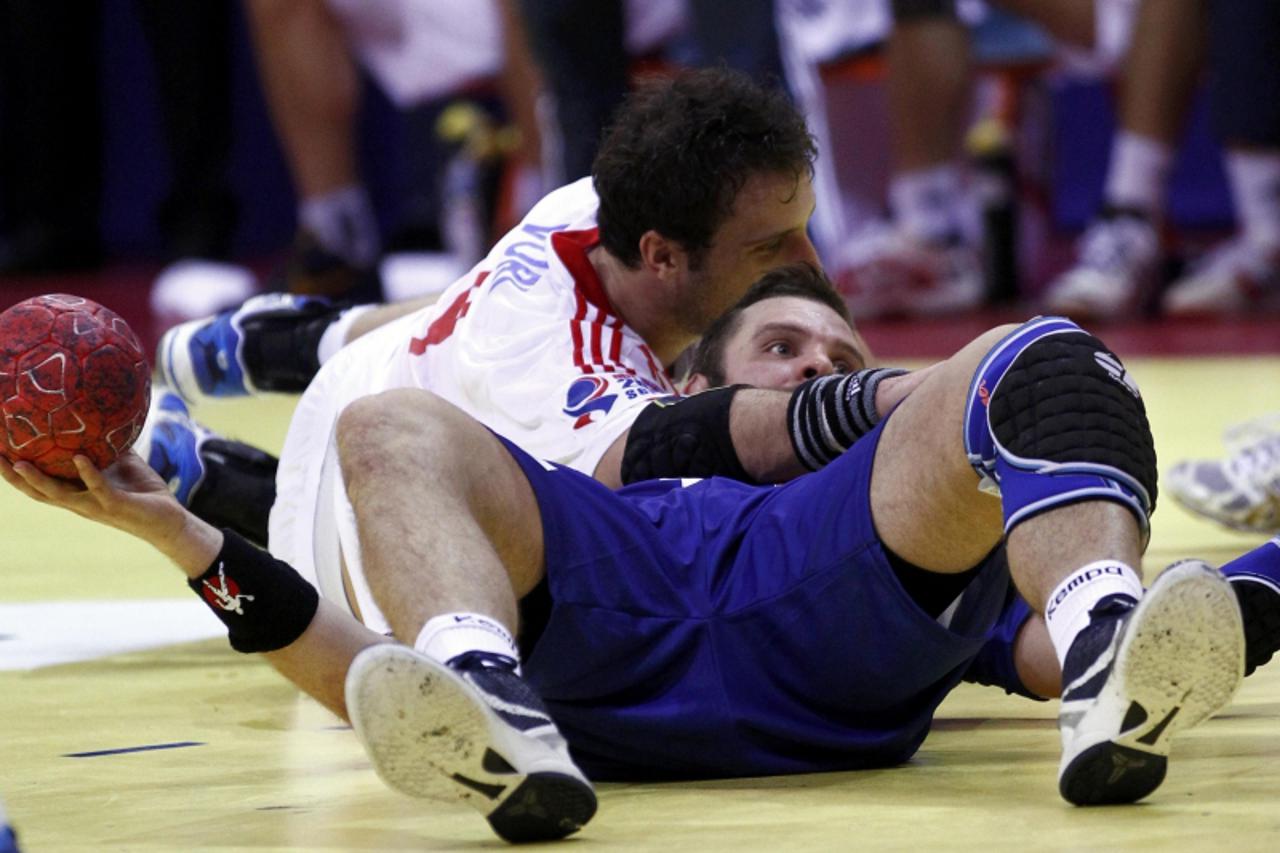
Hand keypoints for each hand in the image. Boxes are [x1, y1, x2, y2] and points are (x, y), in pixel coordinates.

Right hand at [0, 450, 221, 574]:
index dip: (13, 470)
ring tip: (20, 462)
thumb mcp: (119, 461)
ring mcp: (95, 505)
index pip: (36, 483)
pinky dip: (88, 473)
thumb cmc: (141, 489)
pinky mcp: (115, 505)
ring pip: (59, 495)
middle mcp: (78, 502)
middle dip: (12, 477)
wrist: (168, 517)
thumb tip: (94, 414)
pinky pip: (98, 488)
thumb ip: (103, 443)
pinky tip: (79, 458)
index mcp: (75, 492)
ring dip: (38, 480)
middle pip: (36, 492)